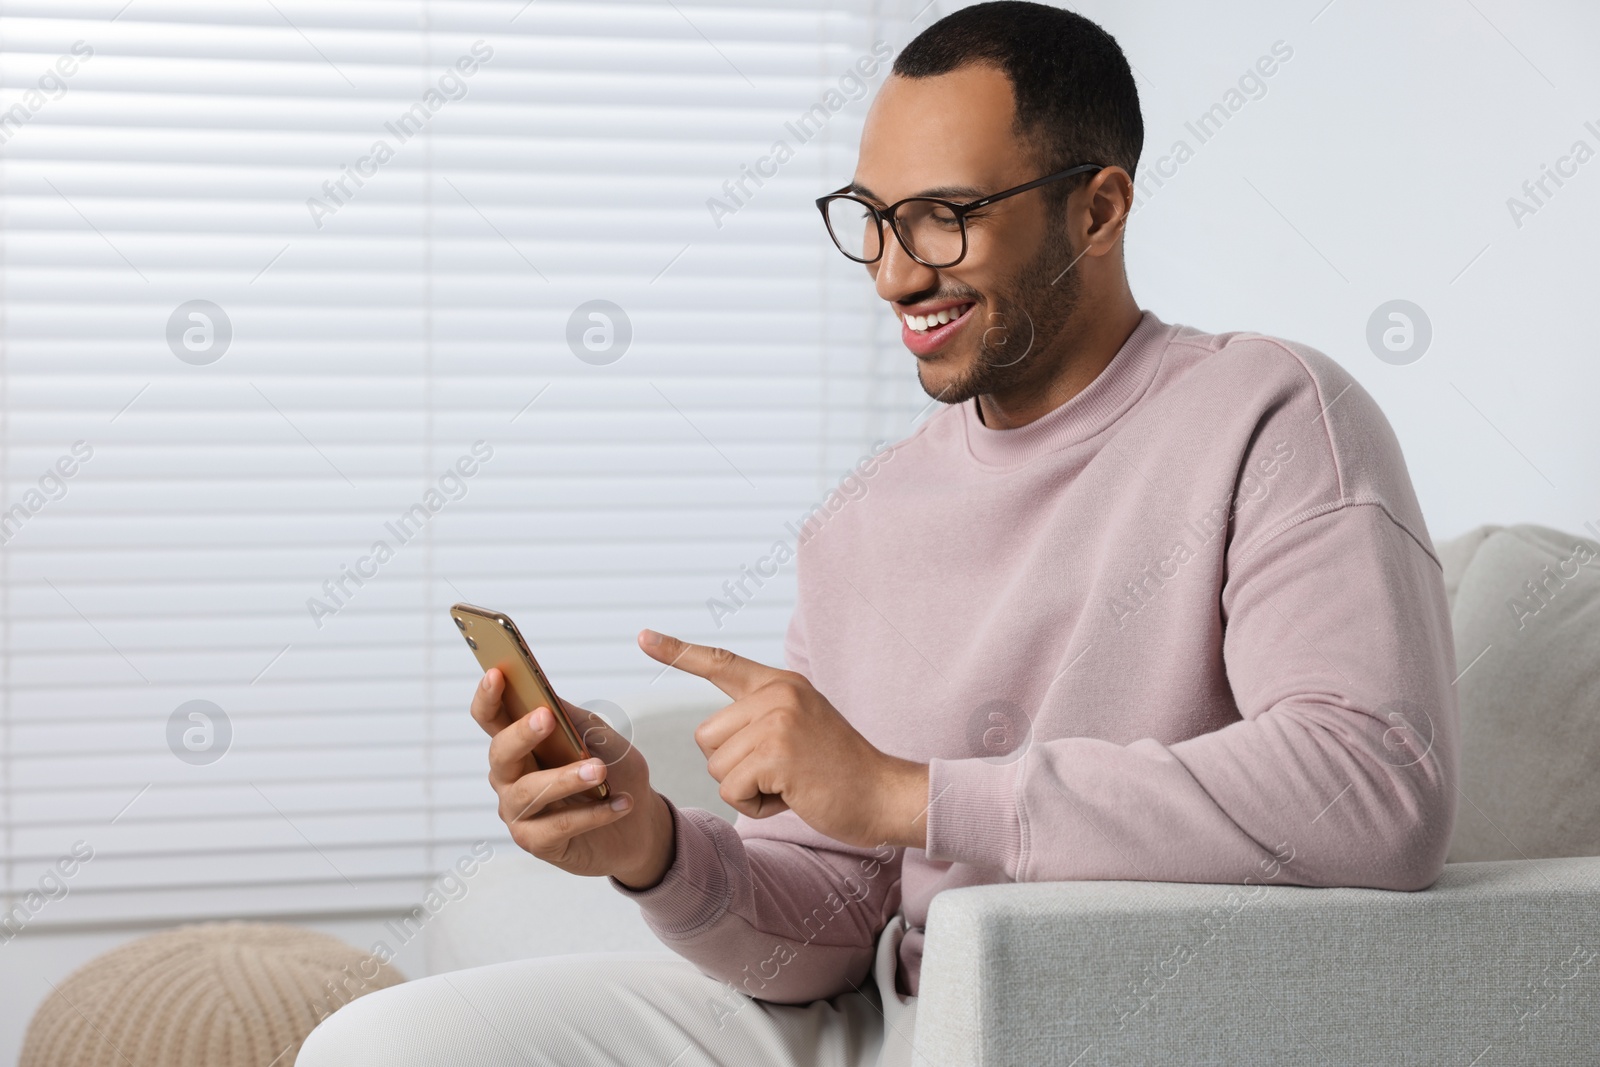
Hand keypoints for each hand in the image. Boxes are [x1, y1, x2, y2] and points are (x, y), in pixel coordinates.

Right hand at [471, 669, 674, 888]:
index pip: (491, 717)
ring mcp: (519, 811)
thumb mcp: (602, 738)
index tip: (497, 674)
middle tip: (547, 717)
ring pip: (529, 792)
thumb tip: (546, 695)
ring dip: (565, 778)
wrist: (640, 824)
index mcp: (521, 743)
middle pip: (500, 752)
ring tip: (600, 770)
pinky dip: (591, 814)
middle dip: (521, 733)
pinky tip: (620, 804)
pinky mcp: (536, 842)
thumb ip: (573, 719)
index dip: (488, 696)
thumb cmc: (615, 774)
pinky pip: (558, 826)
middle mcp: (510, 776)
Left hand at [637, 630, 929, 848]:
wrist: (884, 794)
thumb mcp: (801, 726)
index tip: (643, 637)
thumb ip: (762, 718)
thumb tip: (714, 736)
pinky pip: (732, 790)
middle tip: (782, 772)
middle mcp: (778, 693)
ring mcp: (778, 720)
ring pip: (717, 766)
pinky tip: (793, 796)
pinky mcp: (777, 752)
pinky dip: (756, 805)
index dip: (678, 651)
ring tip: (791, 783)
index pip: (721, 662)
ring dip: (746, 789)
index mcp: (781, 683)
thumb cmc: (840, 772)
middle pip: (707, 737)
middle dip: (733, 767)